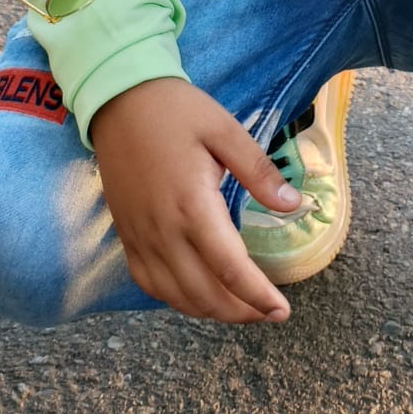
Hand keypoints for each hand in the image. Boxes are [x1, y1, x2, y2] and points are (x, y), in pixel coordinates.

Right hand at [90, 78, 301, 322]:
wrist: (119, 101)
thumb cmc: (176, 111)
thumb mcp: (225, 130)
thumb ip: (259, 171)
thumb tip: (294, 205)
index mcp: (193, 206)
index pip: (231, 270)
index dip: (259, 297)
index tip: (282, 310)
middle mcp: (164, 231)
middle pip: (205, 294)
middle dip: (241, 312)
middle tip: (269, 312)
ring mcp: (141, 237)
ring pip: (176, 296)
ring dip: (211, 311)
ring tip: (241, 307)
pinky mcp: (127, 235)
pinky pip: (150, 284)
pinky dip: (176, 299)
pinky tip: (197, 293)